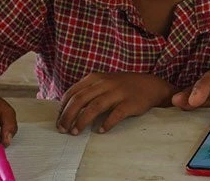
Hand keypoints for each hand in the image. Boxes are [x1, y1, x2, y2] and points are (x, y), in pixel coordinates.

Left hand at [56, 72, 175, 134]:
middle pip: (80, 100)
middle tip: (62, 130)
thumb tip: (67, 109)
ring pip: (95, 107)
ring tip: (75, 132)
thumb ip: (87, 91)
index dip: (63, 108)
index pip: (73, 92)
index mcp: (95, 78)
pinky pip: (115, 114)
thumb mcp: (103, 82)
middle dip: (68, 116)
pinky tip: (100, 130)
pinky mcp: (130, 103)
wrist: (150, 85)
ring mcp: (118, 93)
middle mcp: (105, 84)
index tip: (59, 120)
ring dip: (82, 121)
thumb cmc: (122, 86)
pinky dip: (106, 123)